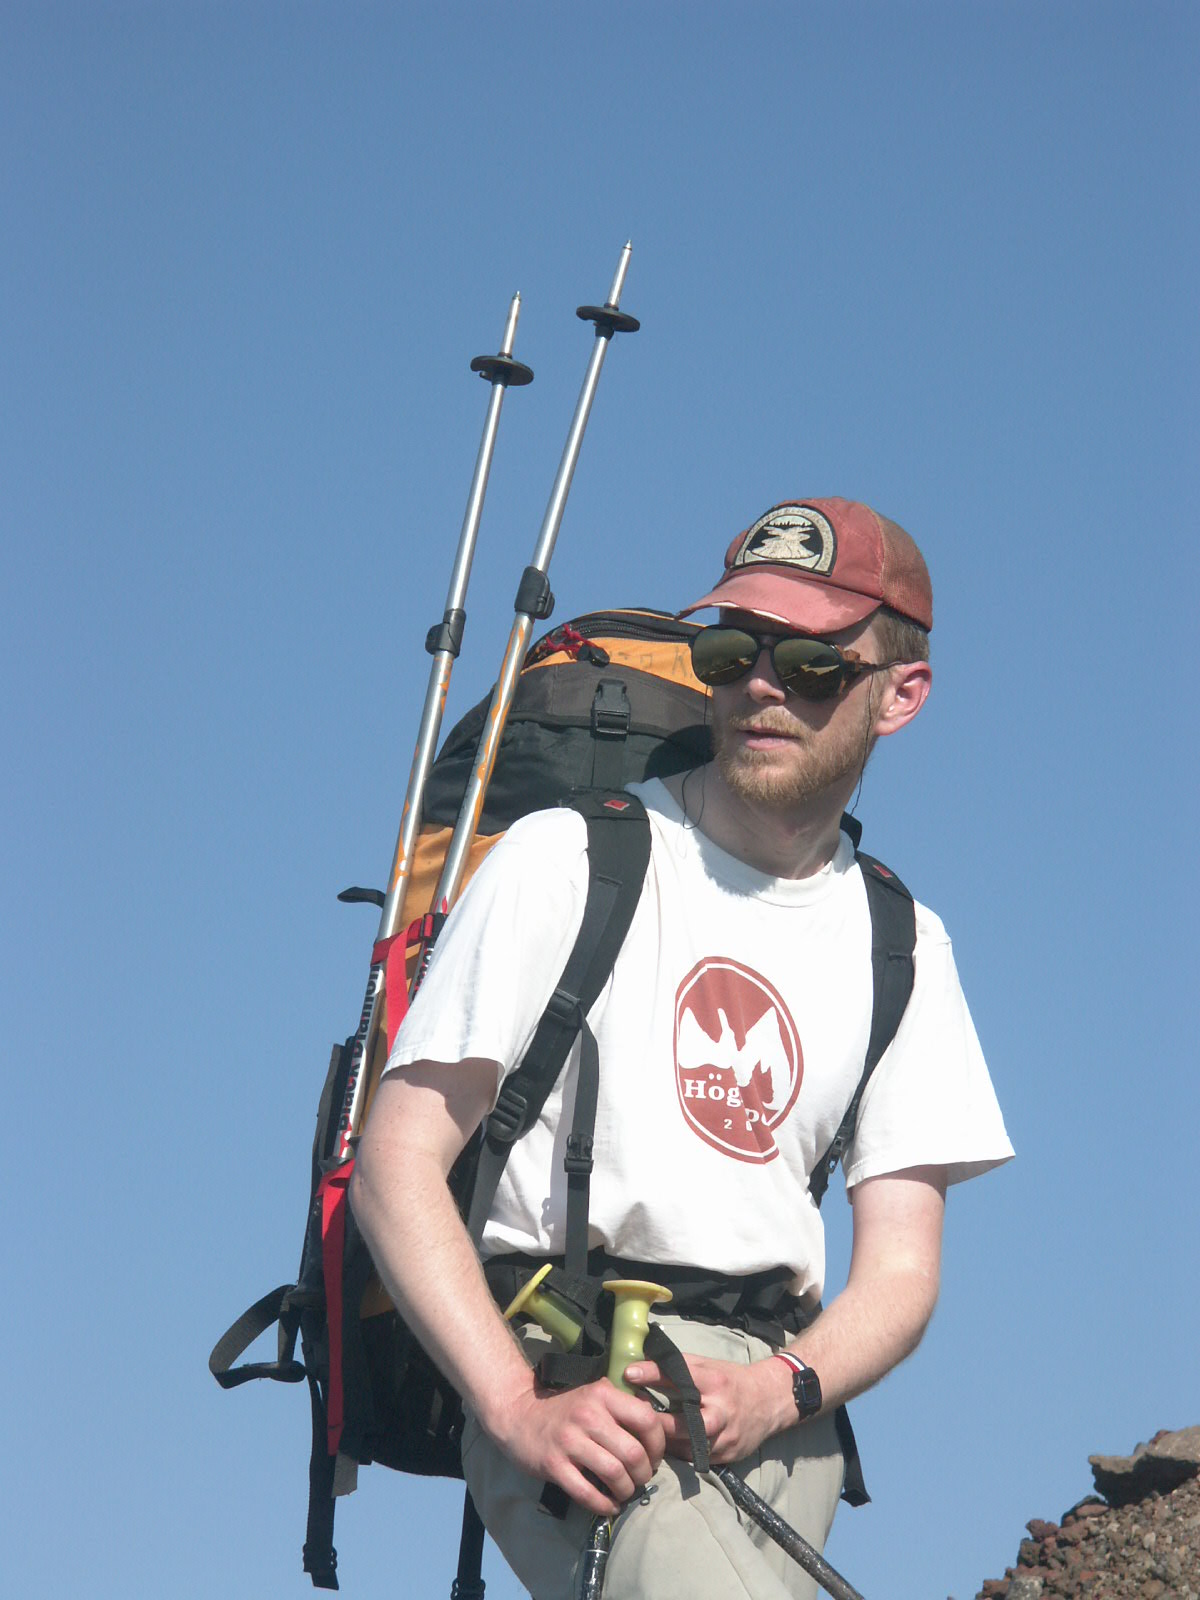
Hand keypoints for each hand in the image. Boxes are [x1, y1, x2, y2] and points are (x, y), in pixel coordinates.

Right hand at [489, 1378, 667, 1515]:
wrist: (519, 1414)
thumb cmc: (564, 1408)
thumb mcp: (594, 1395)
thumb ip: (622, 1405)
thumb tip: (657, 1426)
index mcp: (603, 1394)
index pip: (646, 1419)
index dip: (658, 1443)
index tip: (654, 1456)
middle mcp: (588, 1415)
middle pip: (633, 1453)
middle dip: (644, 1473)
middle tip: (641, 1478)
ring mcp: (569, 1441)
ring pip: (614, 1475)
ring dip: (626, 1491)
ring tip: (625, 1492)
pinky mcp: (554, 1465)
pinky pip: (587, 1493)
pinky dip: (604, 1505)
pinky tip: (609, 1505)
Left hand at [623, 1353, 788, 1465]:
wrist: (769, 1401)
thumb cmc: (731, 1380)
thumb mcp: (709, 1366)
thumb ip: (679, 1368)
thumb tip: (642, 1364)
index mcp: (714, 1382)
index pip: (679, 1377)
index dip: (652, 1374)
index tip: (628, 1374)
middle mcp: (720, 1411)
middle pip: (681, 1422)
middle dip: (655, 1421)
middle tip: (631, 1415)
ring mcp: (724, 1437)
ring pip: (685, 1445)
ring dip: (662, 1440)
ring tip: (641, 1434)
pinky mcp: (726, 1455)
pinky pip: (694, 1458)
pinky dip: (677, 1452)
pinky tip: (661, 1447)